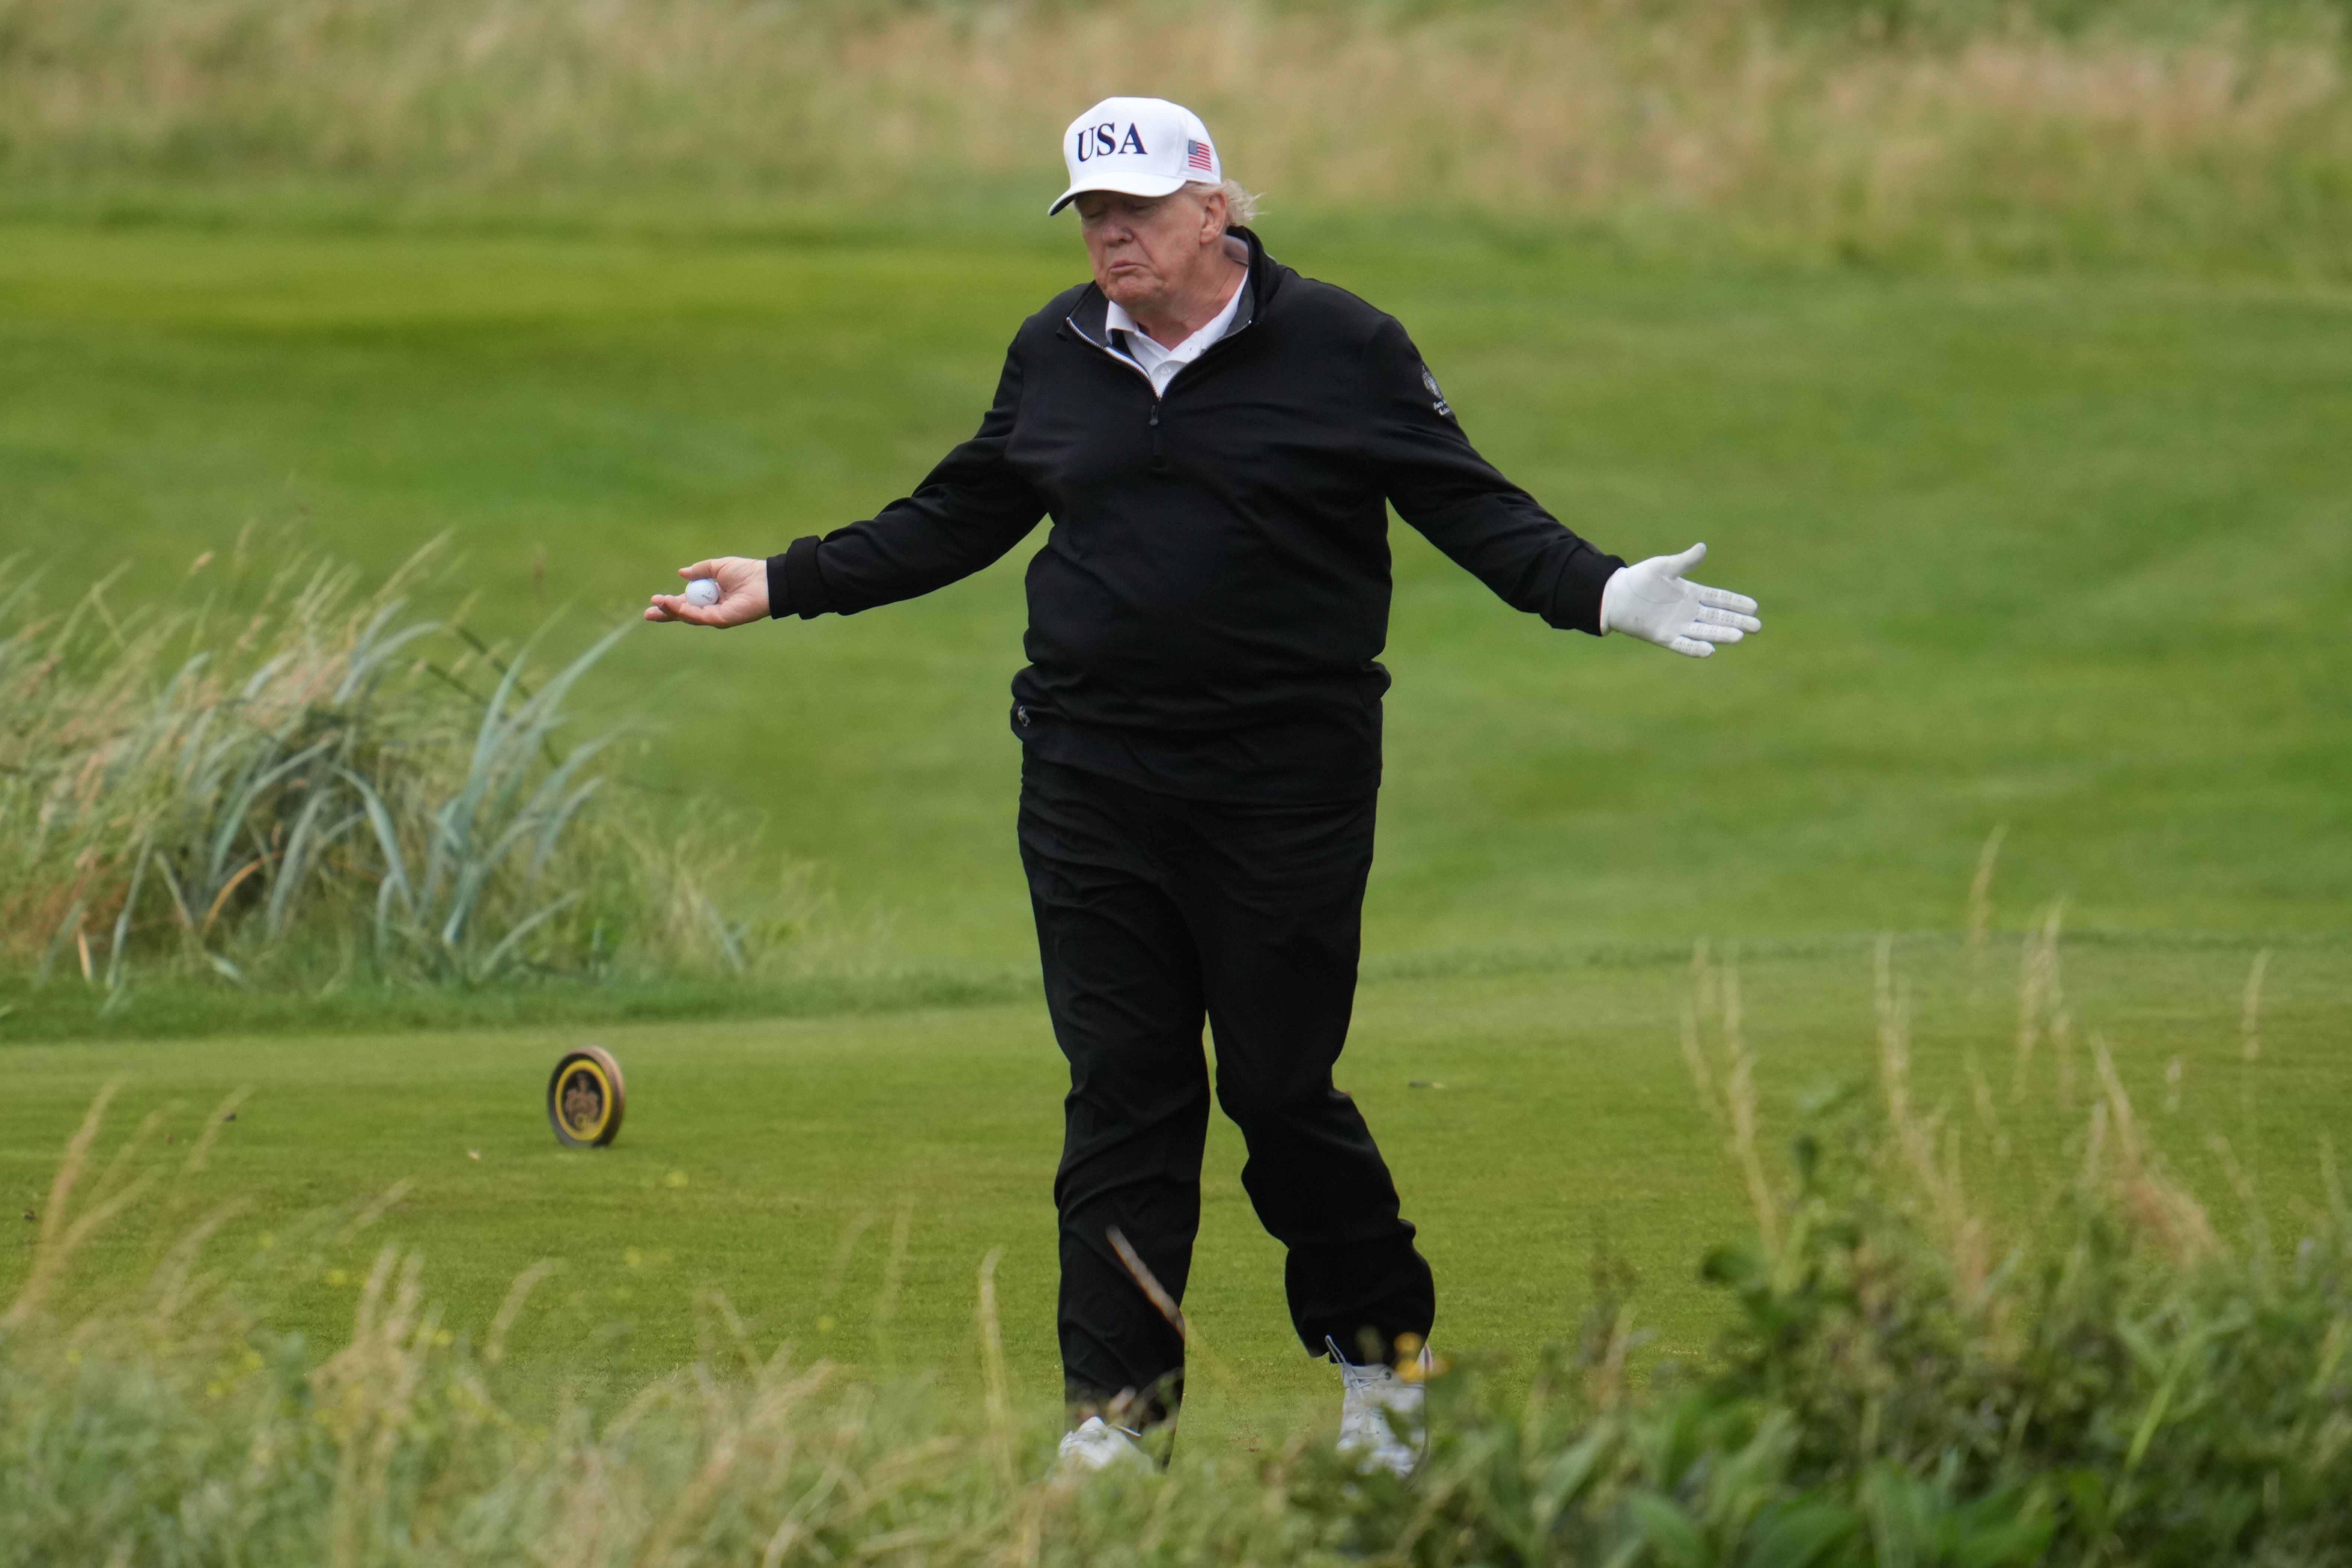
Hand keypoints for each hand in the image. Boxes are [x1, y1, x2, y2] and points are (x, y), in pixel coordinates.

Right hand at [645, 557, 769, 626]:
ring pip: (688, 617)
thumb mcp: (718, 567)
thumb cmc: (746, 572)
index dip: (670, 603)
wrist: (765, 580)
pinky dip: (684, 611)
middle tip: (648, 614)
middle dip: (665, 614)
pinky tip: (671, 604)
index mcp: (710, 597)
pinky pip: (699, 617)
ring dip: (671, 610)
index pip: (686, 603)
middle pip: (683, 614)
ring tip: (658, 604)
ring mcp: (716, 616)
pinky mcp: (721, 620)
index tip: (655, 600)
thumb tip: (682, 573)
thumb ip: (700, 571)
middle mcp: (711, 609)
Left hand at [1599, 543, 1760, 657]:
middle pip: (1717, 618)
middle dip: (1736, 622)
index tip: (1754, 607)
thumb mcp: (1663, 567)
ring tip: (1739, 637)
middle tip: (1757, 627)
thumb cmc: (1640, 579)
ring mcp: (1677, 625)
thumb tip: (1702, 547)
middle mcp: (1688, 612)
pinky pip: (1682, 644)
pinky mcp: (1663, 636)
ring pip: (1704, 632)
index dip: (1736, 603)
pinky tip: (1709, 651)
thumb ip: (1684, 562)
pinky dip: (1694, 648)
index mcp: (1691, 594)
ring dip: (1721, 635)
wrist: (1615, 596)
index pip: (1719, 599)